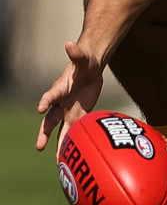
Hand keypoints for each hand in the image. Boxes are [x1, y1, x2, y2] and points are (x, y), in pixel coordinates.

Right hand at [36, 40, 103, 156]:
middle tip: (39, 146)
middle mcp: (61, 102)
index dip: (46, 101)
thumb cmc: (85, 62)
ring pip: (59, 131)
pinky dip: (70, 144)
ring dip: (57, 145)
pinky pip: (72, 132)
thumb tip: (69, 43)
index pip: (51, 95)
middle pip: (50, 120)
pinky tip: (68, 158)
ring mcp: (68, 111)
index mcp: (61, 88)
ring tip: (57, 162)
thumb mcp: (83, 58)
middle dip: (45, 133)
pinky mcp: (77, 116)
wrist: (90, 69)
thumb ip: (76, 53)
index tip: (40, 109)